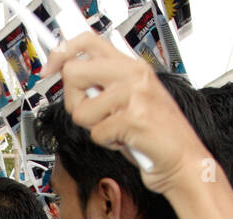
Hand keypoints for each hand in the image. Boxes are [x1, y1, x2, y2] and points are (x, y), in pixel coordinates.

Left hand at [46, 33, 211, 194]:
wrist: (184, 162)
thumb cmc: (156, 136)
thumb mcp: (132, 99)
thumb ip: (106, 84)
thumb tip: (69, 76)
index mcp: (132, 66)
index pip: (88, 42)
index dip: (62, 53)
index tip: (49, 69)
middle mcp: (134, 74)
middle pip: (73, 73)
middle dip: (74, 101)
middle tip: (92, 115)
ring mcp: (135, 94)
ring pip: (81, 110)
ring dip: (94, 128)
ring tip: (117, 130)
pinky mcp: (134, 118)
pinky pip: (97, 133)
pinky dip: (107, 144)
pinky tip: (126, 141)